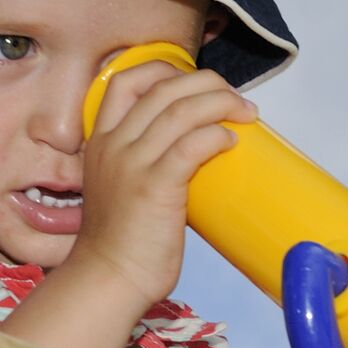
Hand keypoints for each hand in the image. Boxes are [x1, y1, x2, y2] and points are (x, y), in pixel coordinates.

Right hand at [0, 57, 251, 347]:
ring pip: (181, 110)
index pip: (125, 79)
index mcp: (101, 140)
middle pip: (162, 87)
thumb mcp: (120, 187)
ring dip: (221, 104)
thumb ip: (144, 162)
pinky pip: (191, 144)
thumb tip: (192, 150)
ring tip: (246, 114)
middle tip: (236, 98)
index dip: (164, 69)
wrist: (108, 278)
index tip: (196, 81)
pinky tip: (231, 142)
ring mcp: (132, 163)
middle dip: (206, 83)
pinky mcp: (154, 186)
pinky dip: (216, 135)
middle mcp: (113, 144)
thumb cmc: (122, 241)